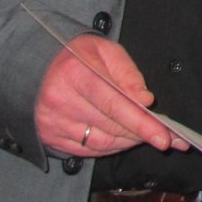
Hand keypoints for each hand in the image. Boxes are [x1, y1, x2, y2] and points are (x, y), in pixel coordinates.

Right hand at [33, 34, 183, 160]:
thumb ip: (127, 73)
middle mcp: (60, 101)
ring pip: (102, 143)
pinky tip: (124, 139)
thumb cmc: (75, 55)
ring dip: (129, 142)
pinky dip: (111, 148)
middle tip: (167, 138)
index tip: (164, 136)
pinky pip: (88, 151)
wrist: (34, 66)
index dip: (140, 122)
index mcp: (75, 73)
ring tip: (147, 135)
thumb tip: (145, 100)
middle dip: (142, 133)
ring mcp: (53, 123)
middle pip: (111, 126)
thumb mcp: (104, 50)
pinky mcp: (50, 138)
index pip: (114, 103)